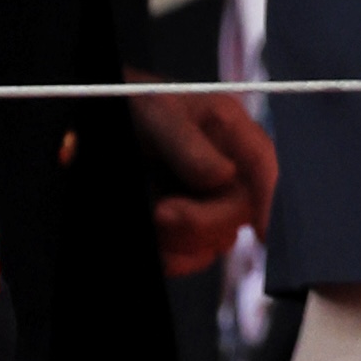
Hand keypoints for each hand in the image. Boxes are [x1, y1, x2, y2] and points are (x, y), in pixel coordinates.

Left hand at [128, 81, 278, 274]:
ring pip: (220, 238)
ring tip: (152, 220)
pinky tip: (157, 245)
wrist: (90, 126)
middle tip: (160, 213)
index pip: (263, 165)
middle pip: (240, 210)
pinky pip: (196, 254)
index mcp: (228, 129)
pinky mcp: (187, 222)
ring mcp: (207, 198)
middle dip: (202, 220)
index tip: (263, 233)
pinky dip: (176, 257)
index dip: (270, 199)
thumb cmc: (129, 104)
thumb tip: (223, 177)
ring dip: (185, 241)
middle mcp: (225, 165)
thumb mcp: (156, 114)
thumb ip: (188, 145)